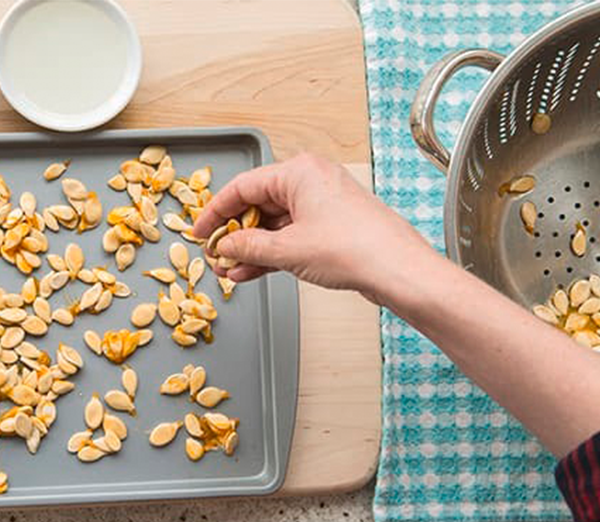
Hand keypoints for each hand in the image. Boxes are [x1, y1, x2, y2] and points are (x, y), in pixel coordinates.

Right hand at [192, 153, 436, 303]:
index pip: (242, 186)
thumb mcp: (287, 250)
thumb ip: (248, 247)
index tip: (201, 232)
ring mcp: (322, 205)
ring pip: (273, 224)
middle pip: (257, 205)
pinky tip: (250, 272)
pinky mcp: (331, 227)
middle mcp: (311, 181)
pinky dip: (270, 253)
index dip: (215, 212)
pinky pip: (289, 236)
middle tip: (215, 254)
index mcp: (299, 172)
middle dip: (234, 234)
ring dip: (250, 248)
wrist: (398, 272)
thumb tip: (226, 247)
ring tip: (229, 270)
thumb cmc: (357, 248)